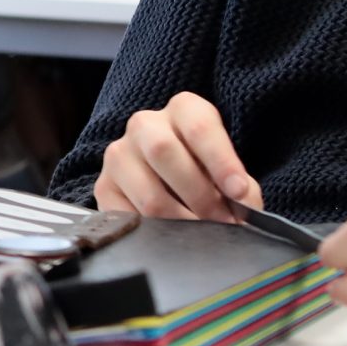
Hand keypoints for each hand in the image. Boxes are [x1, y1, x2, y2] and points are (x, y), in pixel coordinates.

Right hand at [91, 91, 259, 222]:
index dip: (221, 161)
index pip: (198, 127)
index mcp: (183, 110)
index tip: (238, 193)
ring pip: (147, 194)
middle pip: (163, 151)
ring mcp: (119, 154)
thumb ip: (242, 189)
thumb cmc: (208, 174)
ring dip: (180, 221)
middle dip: (198, 194)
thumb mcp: (231, 173)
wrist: (171, 182)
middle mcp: (144, 124)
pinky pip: (128, 217)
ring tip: (201, 234)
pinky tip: (171, 235)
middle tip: (221, 221)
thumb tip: (242, 213)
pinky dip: (156, 234)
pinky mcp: (104, 187)